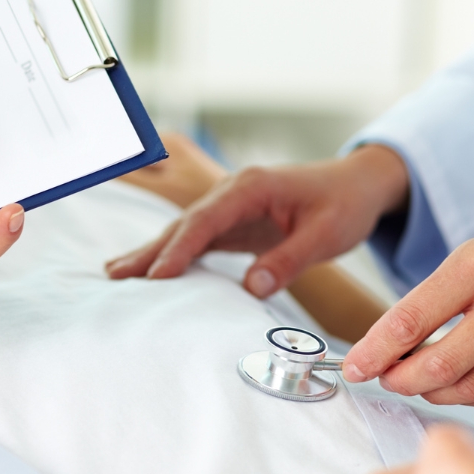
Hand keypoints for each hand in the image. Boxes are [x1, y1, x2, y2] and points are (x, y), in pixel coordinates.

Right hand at [106, 145, 408, 297]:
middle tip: (116, 276)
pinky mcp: (232, 222)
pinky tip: (150, 271)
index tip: (158, 276)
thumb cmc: (344, 204)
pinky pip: (196, 239)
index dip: (180, 249)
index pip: (206, 219)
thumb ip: (289, 259)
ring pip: (183, 230)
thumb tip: (252, 287)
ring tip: (115, 274)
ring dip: (152, 252)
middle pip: (183, 223)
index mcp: (251, 187)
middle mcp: (231, 192)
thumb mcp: (326, 234)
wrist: (357, 186)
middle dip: (149, 250)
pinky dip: (172, 255)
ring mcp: (228, 206)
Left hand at [343, 190, 473, 406]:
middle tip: (385, 378)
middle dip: (399, 380)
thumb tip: (392, 343)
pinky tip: (458, 385)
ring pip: (469, 388)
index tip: (353, 367)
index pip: (408, 321)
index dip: (373, 352)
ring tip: (418, 383)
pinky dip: (471, 396)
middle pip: (437, 366)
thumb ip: (438, 296)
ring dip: (433, 393)